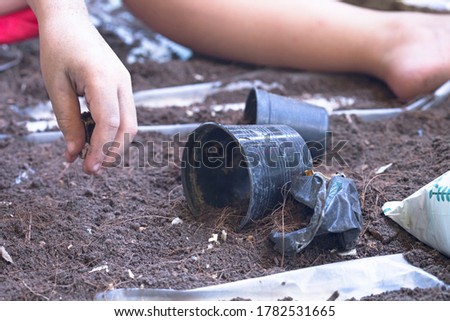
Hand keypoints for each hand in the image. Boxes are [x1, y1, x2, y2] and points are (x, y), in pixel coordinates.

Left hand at [38, 14, 136, 174]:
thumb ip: (68, 122)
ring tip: (94, 156)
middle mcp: (122, 82)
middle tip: (93, 168)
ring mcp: (126, 84)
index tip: (89, 168)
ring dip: (115, 144)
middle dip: (114, 153)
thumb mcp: (56, 87)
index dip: (101, 149)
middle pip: (129, 127)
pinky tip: (98, 139)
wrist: (71, 23)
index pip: (110, 122)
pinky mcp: (124, 86)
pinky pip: (126, 114)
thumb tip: (75, 153)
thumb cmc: (59, 50)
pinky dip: (114, 132)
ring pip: (131, 123)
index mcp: (103, 78)